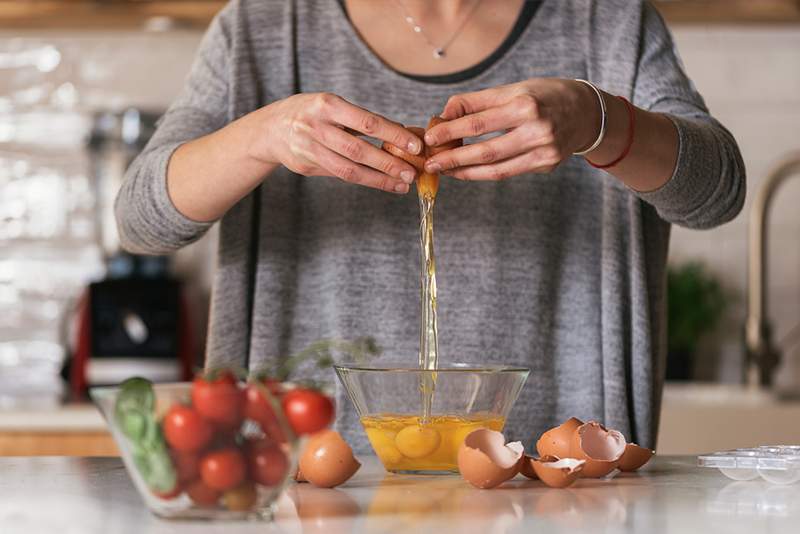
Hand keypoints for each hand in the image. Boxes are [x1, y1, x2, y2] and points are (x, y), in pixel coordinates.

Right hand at [252, 92, 423, 192]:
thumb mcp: (332, 106)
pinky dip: (364, 180)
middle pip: (358, 150)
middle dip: (388, 163)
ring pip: (349, 170)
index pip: (366, 121)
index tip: (415, 146)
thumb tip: (401, 134)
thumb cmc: (312, 113)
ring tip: (401, 184)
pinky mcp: (307, 167)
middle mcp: (316, 127)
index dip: (393, 135)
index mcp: (327, 105)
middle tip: (411, 173)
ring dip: (379, 179)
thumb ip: (360, 120)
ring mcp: (309, 149)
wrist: (271, 129)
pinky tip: (383, 183)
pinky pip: (340, 175)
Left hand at [423, 79, 600, 180]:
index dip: (450, 132)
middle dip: (453, 159)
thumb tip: (443, 115)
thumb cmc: (544, 96)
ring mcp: (544, 151)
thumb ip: (476, 102)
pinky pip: (508, 172)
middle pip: (486, 151)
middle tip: (430, 164)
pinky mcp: (547, 165)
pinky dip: (484, 174)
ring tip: (445, 171)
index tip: (429, 137)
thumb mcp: (513, 89)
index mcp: (526, 105)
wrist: (587, 112)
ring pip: (496, 169)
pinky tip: (467, 172)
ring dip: (466, 172)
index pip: (478, 123)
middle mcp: (537, 130)